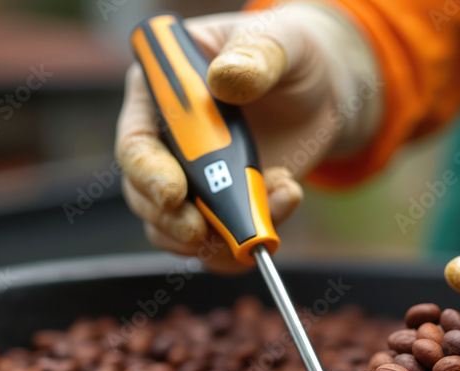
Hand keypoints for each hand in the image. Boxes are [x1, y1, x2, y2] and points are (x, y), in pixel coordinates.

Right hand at [116, 4, 380, 272]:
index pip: (136, 141)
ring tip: (273, 203)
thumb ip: (253, 56)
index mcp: (162, 91)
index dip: (147, 172)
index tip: (173, 194)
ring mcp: (195, 179)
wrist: (323, 90)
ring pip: (177, 228)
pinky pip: (223, 239)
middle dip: (172, 221)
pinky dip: (249, 234)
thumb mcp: (279, 42)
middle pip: (145, 195)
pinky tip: (287, 198)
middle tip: (203, 231)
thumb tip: (225, 78)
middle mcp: (168, 141)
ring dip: (217, 235)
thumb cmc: (289, 54)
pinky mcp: (225, 205)